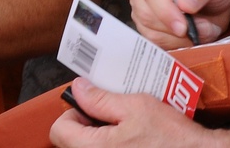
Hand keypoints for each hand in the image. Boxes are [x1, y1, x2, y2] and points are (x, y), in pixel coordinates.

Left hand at [50, 79, 229, 147]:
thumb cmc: (170, 136)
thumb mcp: (135, 106)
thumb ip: (100, 99)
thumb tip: (77, 88)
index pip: (59, 130)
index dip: (73, 112)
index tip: (91, 104)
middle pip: (73, 141)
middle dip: (87, 123)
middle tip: (111, 113)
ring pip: (90, 147)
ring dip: (101, 134)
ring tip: (124, 124)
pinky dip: (115, 143)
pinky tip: (133, 137)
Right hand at [126, 0, 229, 47]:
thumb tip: (185, 3)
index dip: (165, 10)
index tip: (184, 26)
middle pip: (147, 15)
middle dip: (176, 28)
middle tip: (204, 28)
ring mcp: (139, 9)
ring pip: (152, 33)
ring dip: (181, 38)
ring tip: (202, 28)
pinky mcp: (145, 28)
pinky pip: (157, 44)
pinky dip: (178, 44)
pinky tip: (191, 34)